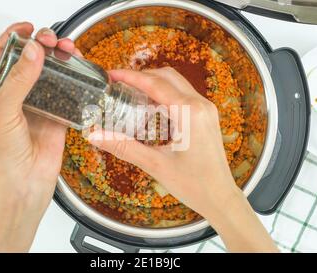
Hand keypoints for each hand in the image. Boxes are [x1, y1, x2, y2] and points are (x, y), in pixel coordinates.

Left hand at [0, 22, 81, 251]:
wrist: (24, 184)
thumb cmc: (5, 157)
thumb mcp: (4, 113)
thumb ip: (17, 81)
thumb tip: (32, 52)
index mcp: (0, 91)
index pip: (5, 55)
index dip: (15, 37)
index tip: (28, 28)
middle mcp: (21, 96)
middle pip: (33, 60)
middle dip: (43, 45)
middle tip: (53, 42)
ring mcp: (42, 105)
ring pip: (54, 74)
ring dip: (62, 60)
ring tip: (70, 52)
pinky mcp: (60, 117)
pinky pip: (71, 94)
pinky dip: (77, 82)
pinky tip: (81, 74)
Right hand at [88, 68, 277, 251]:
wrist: (220, 198)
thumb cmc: (194, 184)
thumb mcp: (155, 165)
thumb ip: (124, 147)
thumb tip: (96, 136)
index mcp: (190, 113)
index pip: (155, 84)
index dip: (131, 77)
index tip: (112, 74)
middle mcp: (201, 106)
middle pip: (167, 77)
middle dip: (141, 76)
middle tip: (118, 83)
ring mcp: (206, 110)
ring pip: (177, 84)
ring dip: (154, 84)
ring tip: (130, 93)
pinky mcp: (206, 118)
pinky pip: (184, 96)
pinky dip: (165, 95)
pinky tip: (150, 108)